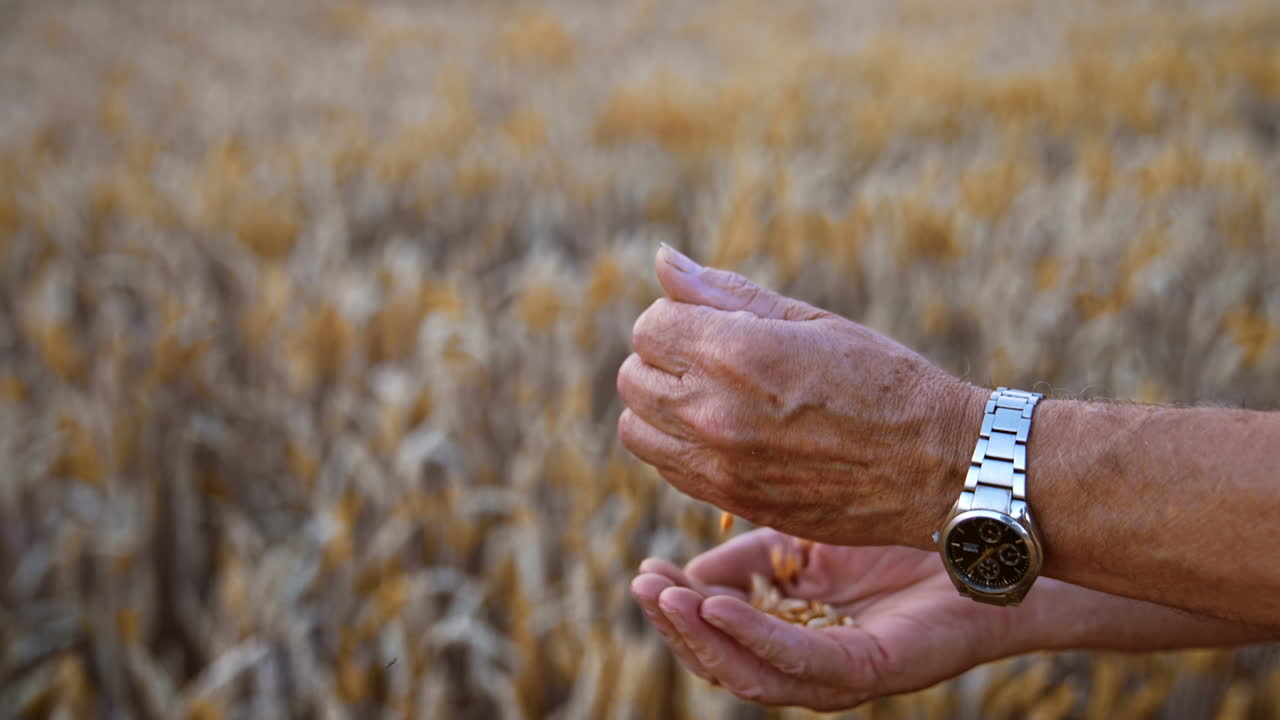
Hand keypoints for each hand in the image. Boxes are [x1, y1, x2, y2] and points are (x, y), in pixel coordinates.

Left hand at [617, 245, 985, 546]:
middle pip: (632, 377)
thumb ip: (726, 293)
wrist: (937, 467)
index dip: (677, 319)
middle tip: (714, 359)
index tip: (714, 325)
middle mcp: (715, 413)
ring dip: (661, 407)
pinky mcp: (730, 502)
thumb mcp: (810, 320)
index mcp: (735, 355)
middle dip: (663, 359)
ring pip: (636, 429)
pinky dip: (678, 447)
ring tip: (714, 398)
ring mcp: (719, 465)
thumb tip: (662, 260)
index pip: (649, 326)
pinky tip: (724, 434)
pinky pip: (667, 469)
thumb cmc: (884, 381)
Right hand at [630, 529, 1041, 709]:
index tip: (642, 570)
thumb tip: (690, 573)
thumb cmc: (904, 530)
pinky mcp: (869, 670)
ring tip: (663, 599)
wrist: (987, 533)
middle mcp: (811, 659)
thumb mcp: (808, 535)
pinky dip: (750, 637)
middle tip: (641, 587)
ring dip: (699, 638)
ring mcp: (840, 671)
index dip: (677, 605)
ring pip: (750, 674)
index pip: (719, 631)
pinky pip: (797, 661)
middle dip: (676, 626)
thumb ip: (755, 554)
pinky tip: (714, 606)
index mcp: (794, 627)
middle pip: (724, 660)